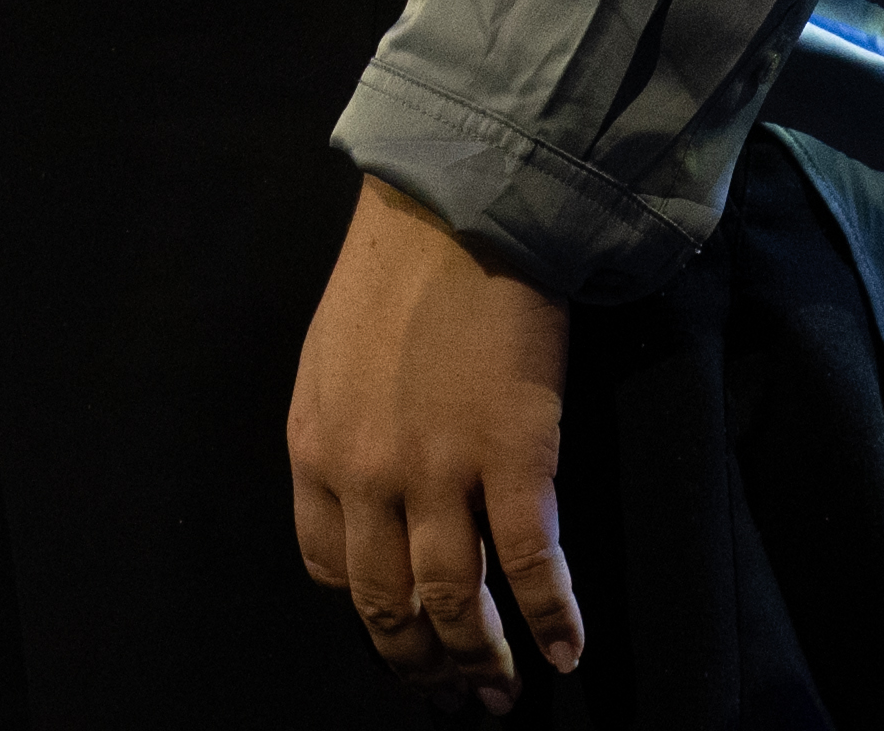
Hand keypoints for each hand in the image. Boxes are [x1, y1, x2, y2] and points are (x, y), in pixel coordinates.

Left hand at [283, 177, 580, 715]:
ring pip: (452, 602)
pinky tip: (568, 650)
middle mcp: (367, 475)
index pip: (329, 570)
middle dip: (422, 666)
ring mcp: (439, 471)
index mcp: (315, 449)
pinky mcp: (513, 456)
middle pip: (388, 605)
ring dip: (480, 663)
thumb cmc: (400, 266)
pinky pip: (528, 566)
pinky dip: (550, 618)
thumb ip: (344, 431)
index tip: (401, 634)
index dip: (369, 616)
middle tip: (455, 699)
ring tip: (503, 696)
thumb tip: (370, 493)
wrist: (463, 202)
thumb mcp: (334, 354)